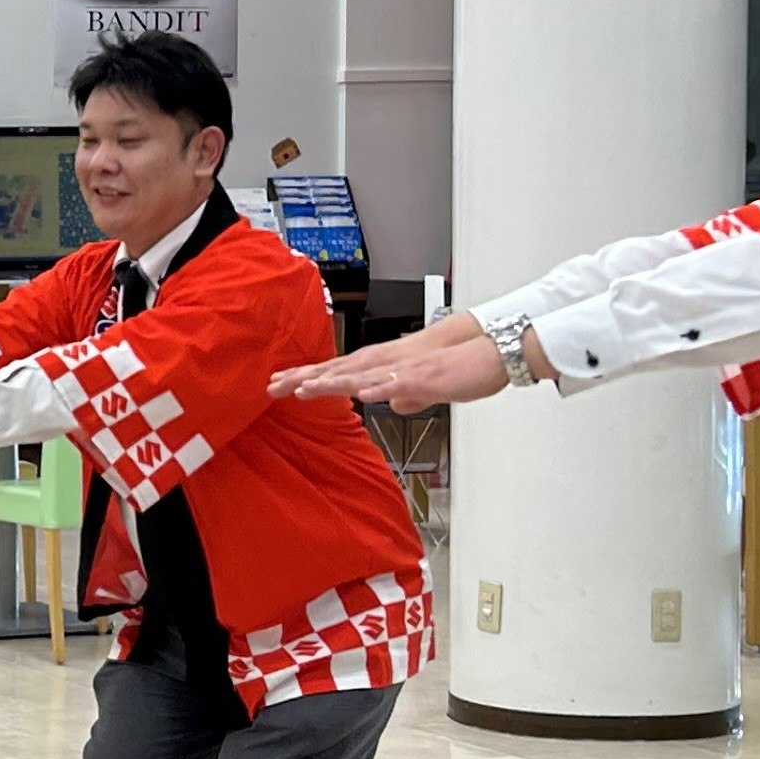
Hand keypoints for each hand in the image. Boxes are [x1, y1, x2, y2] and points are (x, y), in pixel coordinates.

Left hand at [278, 327, 506, 409]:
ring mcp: (402, 370)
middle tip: (272, 385)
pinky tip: (360, 396)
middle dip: (305, 378)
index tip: (277, 384)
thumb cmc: (456, 369)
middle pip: (337, 371)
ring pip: (360, 376)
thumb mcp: (423, 389)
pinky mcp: (423, 379)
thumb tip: (392, 404)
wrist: (487, 354)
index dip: (306, 377)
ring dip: (332, 382)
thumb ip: (405, 395)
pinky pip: (396, 385)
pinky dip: (377, 389)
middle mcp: (385, 363)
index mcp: (382, 366)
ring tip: (304, 389)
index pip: (336, 372)